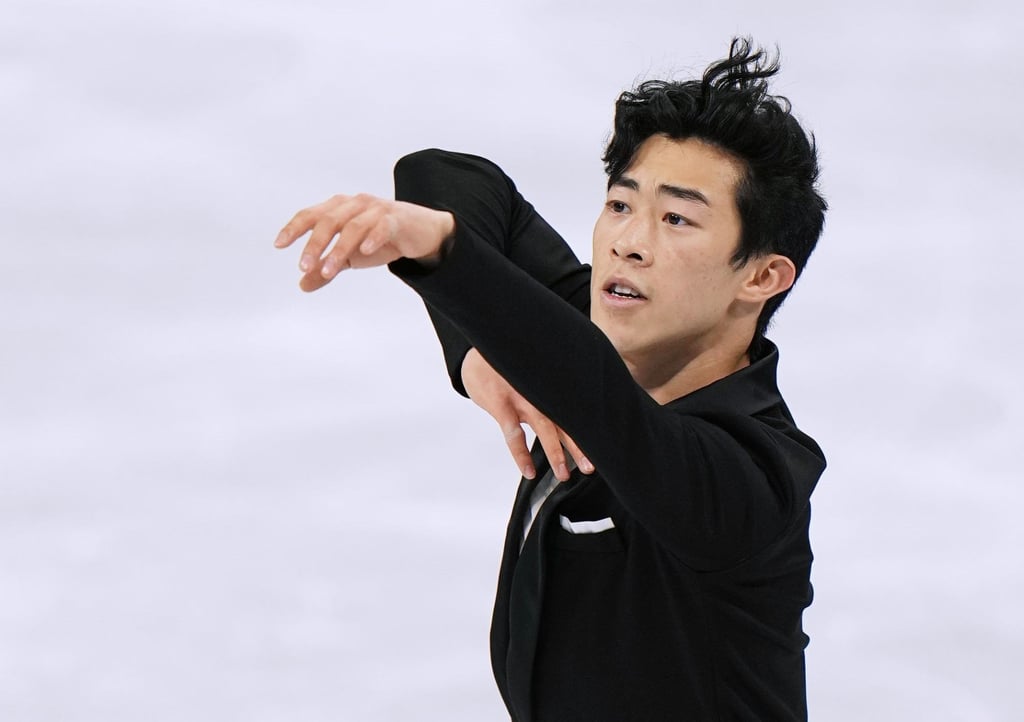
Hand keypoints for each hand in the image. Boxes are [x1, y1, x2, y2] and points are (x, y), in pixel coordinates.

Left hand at [274, 193, 454, 291]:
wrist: (421, 233)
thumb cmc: (381, 239)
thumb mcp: (350, 256)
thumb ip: (328, 267)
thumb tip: (303, 284)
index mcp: (339, 208)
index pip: (311, 215)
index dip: (294, 228)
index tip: (279, 245)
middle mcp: (355, 204)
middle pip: (328, 220)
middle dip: (314, 244)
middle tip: (303, 266)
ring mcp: (377, 209)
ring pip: (353, 226)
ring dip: (338, 250)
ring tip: (329, 271)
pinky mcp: (397, 218)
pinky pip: (382, 226)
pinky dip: (372, 238)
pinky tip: (364, 252)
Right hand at [462, 348, 592, 481]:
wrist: (475, 354)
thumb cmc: (507, 366)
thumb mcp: (532, 372)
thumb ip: (550, 388)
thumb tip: (569, 407)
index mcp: (550, 386)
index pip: (575, 408)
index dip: (589, 428)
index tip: (602, 447)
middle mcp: (540, 391)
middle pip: (566, 421)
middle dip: (579, 446)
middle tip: (590, 468)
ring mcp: (521, 398)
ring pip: (544, 429)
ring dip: (555, 453)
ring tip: (564, 475)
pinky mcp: (501, 405)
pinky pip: (514, 435)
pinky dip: (522, 455)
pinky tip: (529, 471)